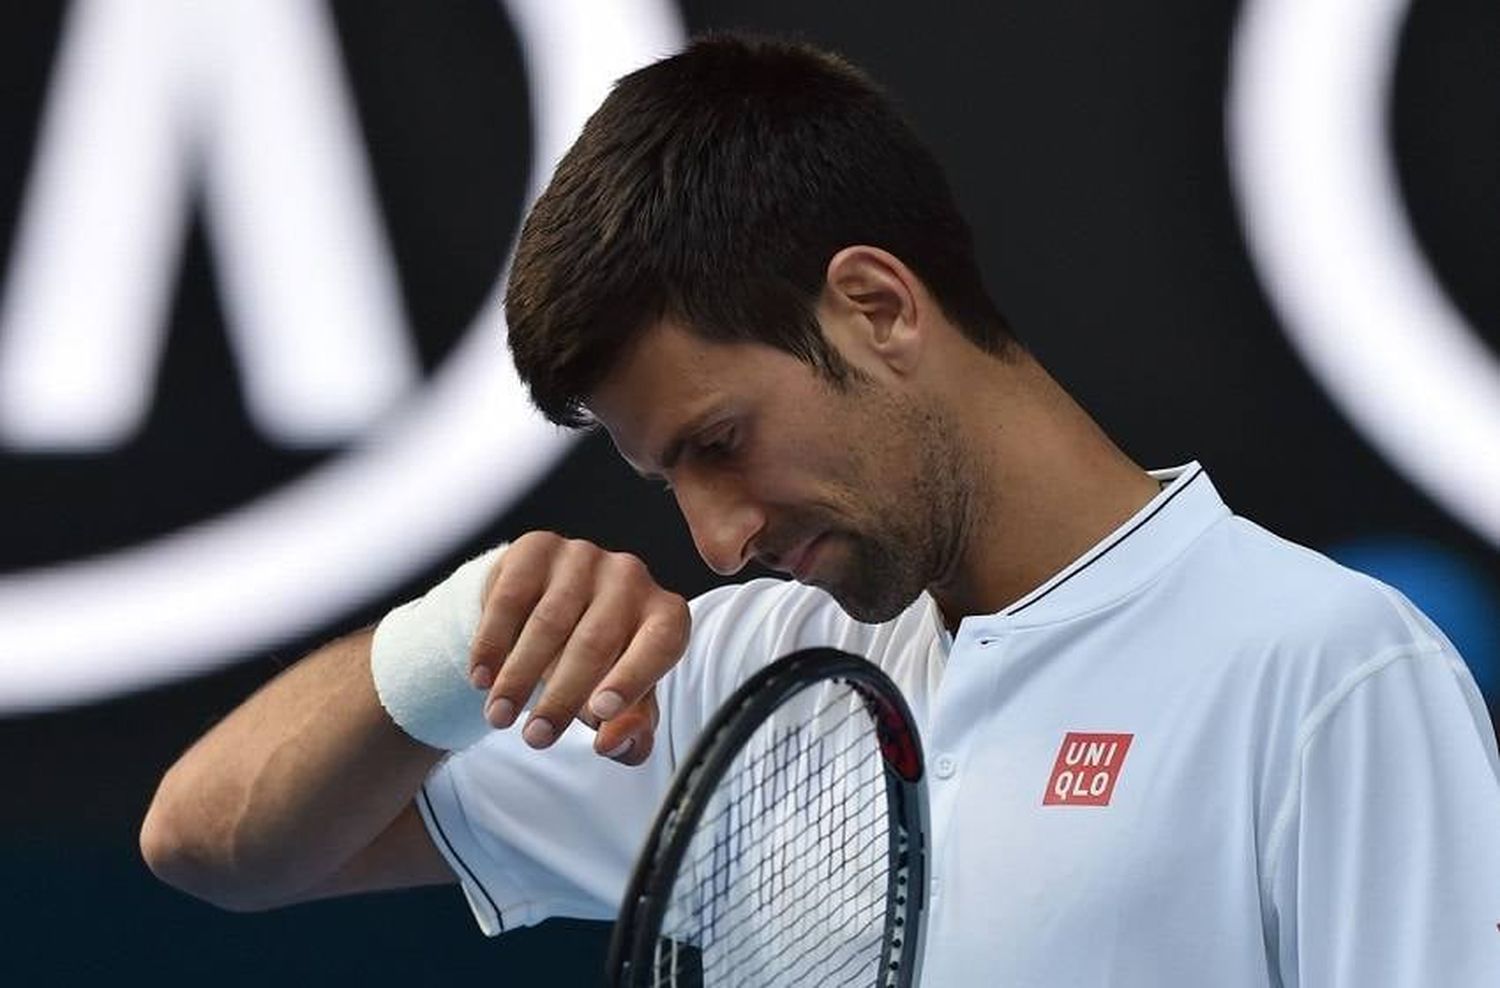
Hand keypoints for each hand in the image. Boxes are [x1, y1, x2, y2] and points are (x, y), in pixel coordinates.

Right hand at [468, 532, 688, 765]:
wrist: (550, 606)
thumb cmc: (598, 662)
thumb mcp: (622, 701)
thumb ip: (629, 730)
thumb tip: (611, 742)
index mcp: (664, 615)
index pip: (661, 644)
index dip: (633, 678)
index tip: (600, 713)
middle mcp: (631, 577)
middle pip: (597, 641)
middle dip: (562, 697)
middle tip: (536, 738)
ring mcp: (584, 557)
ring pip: (550, 622)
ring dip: (519, 676)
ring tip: (499, 717)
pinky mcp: (538, 548)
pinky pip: (511, 598)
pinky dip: (493, 643)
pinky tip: (483, 677)